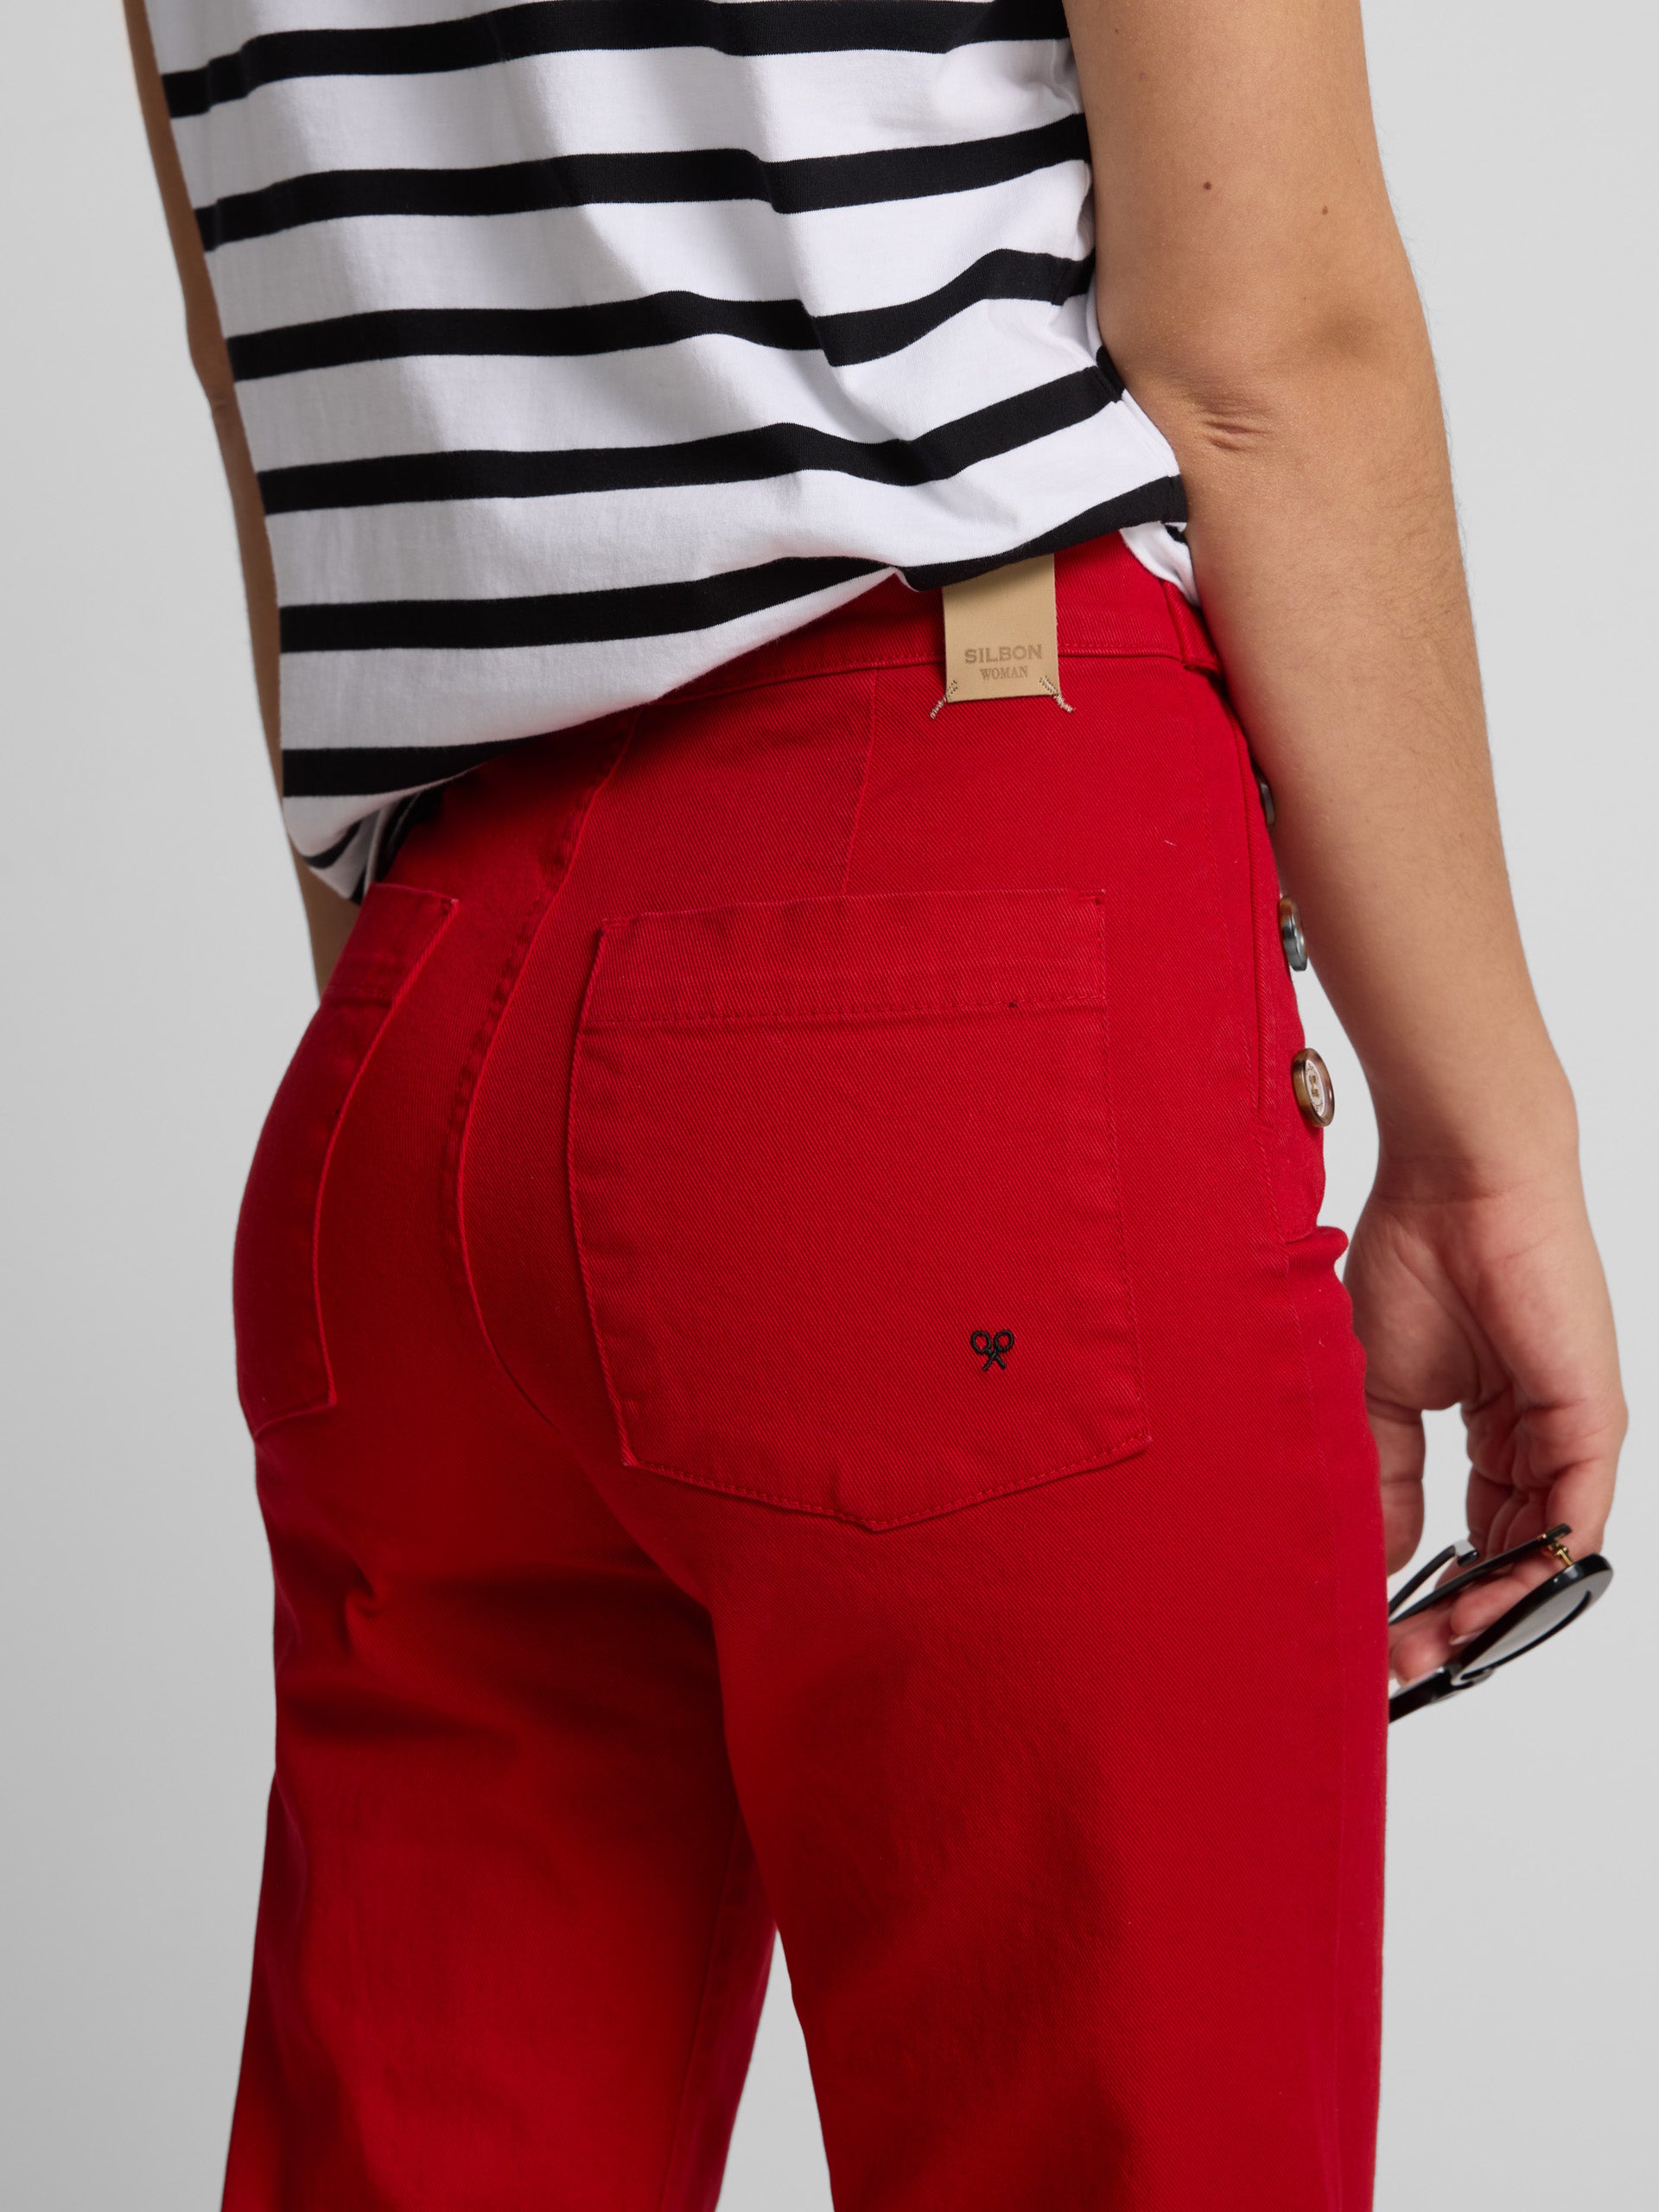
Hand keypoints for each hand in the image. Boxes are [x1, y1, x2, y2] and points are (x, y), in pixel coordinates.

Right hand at [1343, 1147, 1624, 1688]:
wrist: (1457, 1191)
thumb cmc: (1414, 1262)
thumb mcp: (1380, 1394)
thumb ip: (1389, 1480)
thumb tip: (1385, 1558)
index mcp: (1492, 1426)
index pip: (1474, 1533)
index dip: (1434, 1589)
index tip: (1387, 1633)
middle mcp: (1537, 1438)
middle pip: (1510, 1555)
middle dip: (1461, 1616)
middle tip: (1407, 1661)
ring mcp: (1568, 1433)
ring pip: (1542, 1552)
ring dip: (1492, 1609)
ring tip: (1435, 1647)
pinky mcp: (1591, 1423)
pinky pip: (1574, 1522)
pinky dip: (1535, 1572)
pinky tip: (1485, 1607)